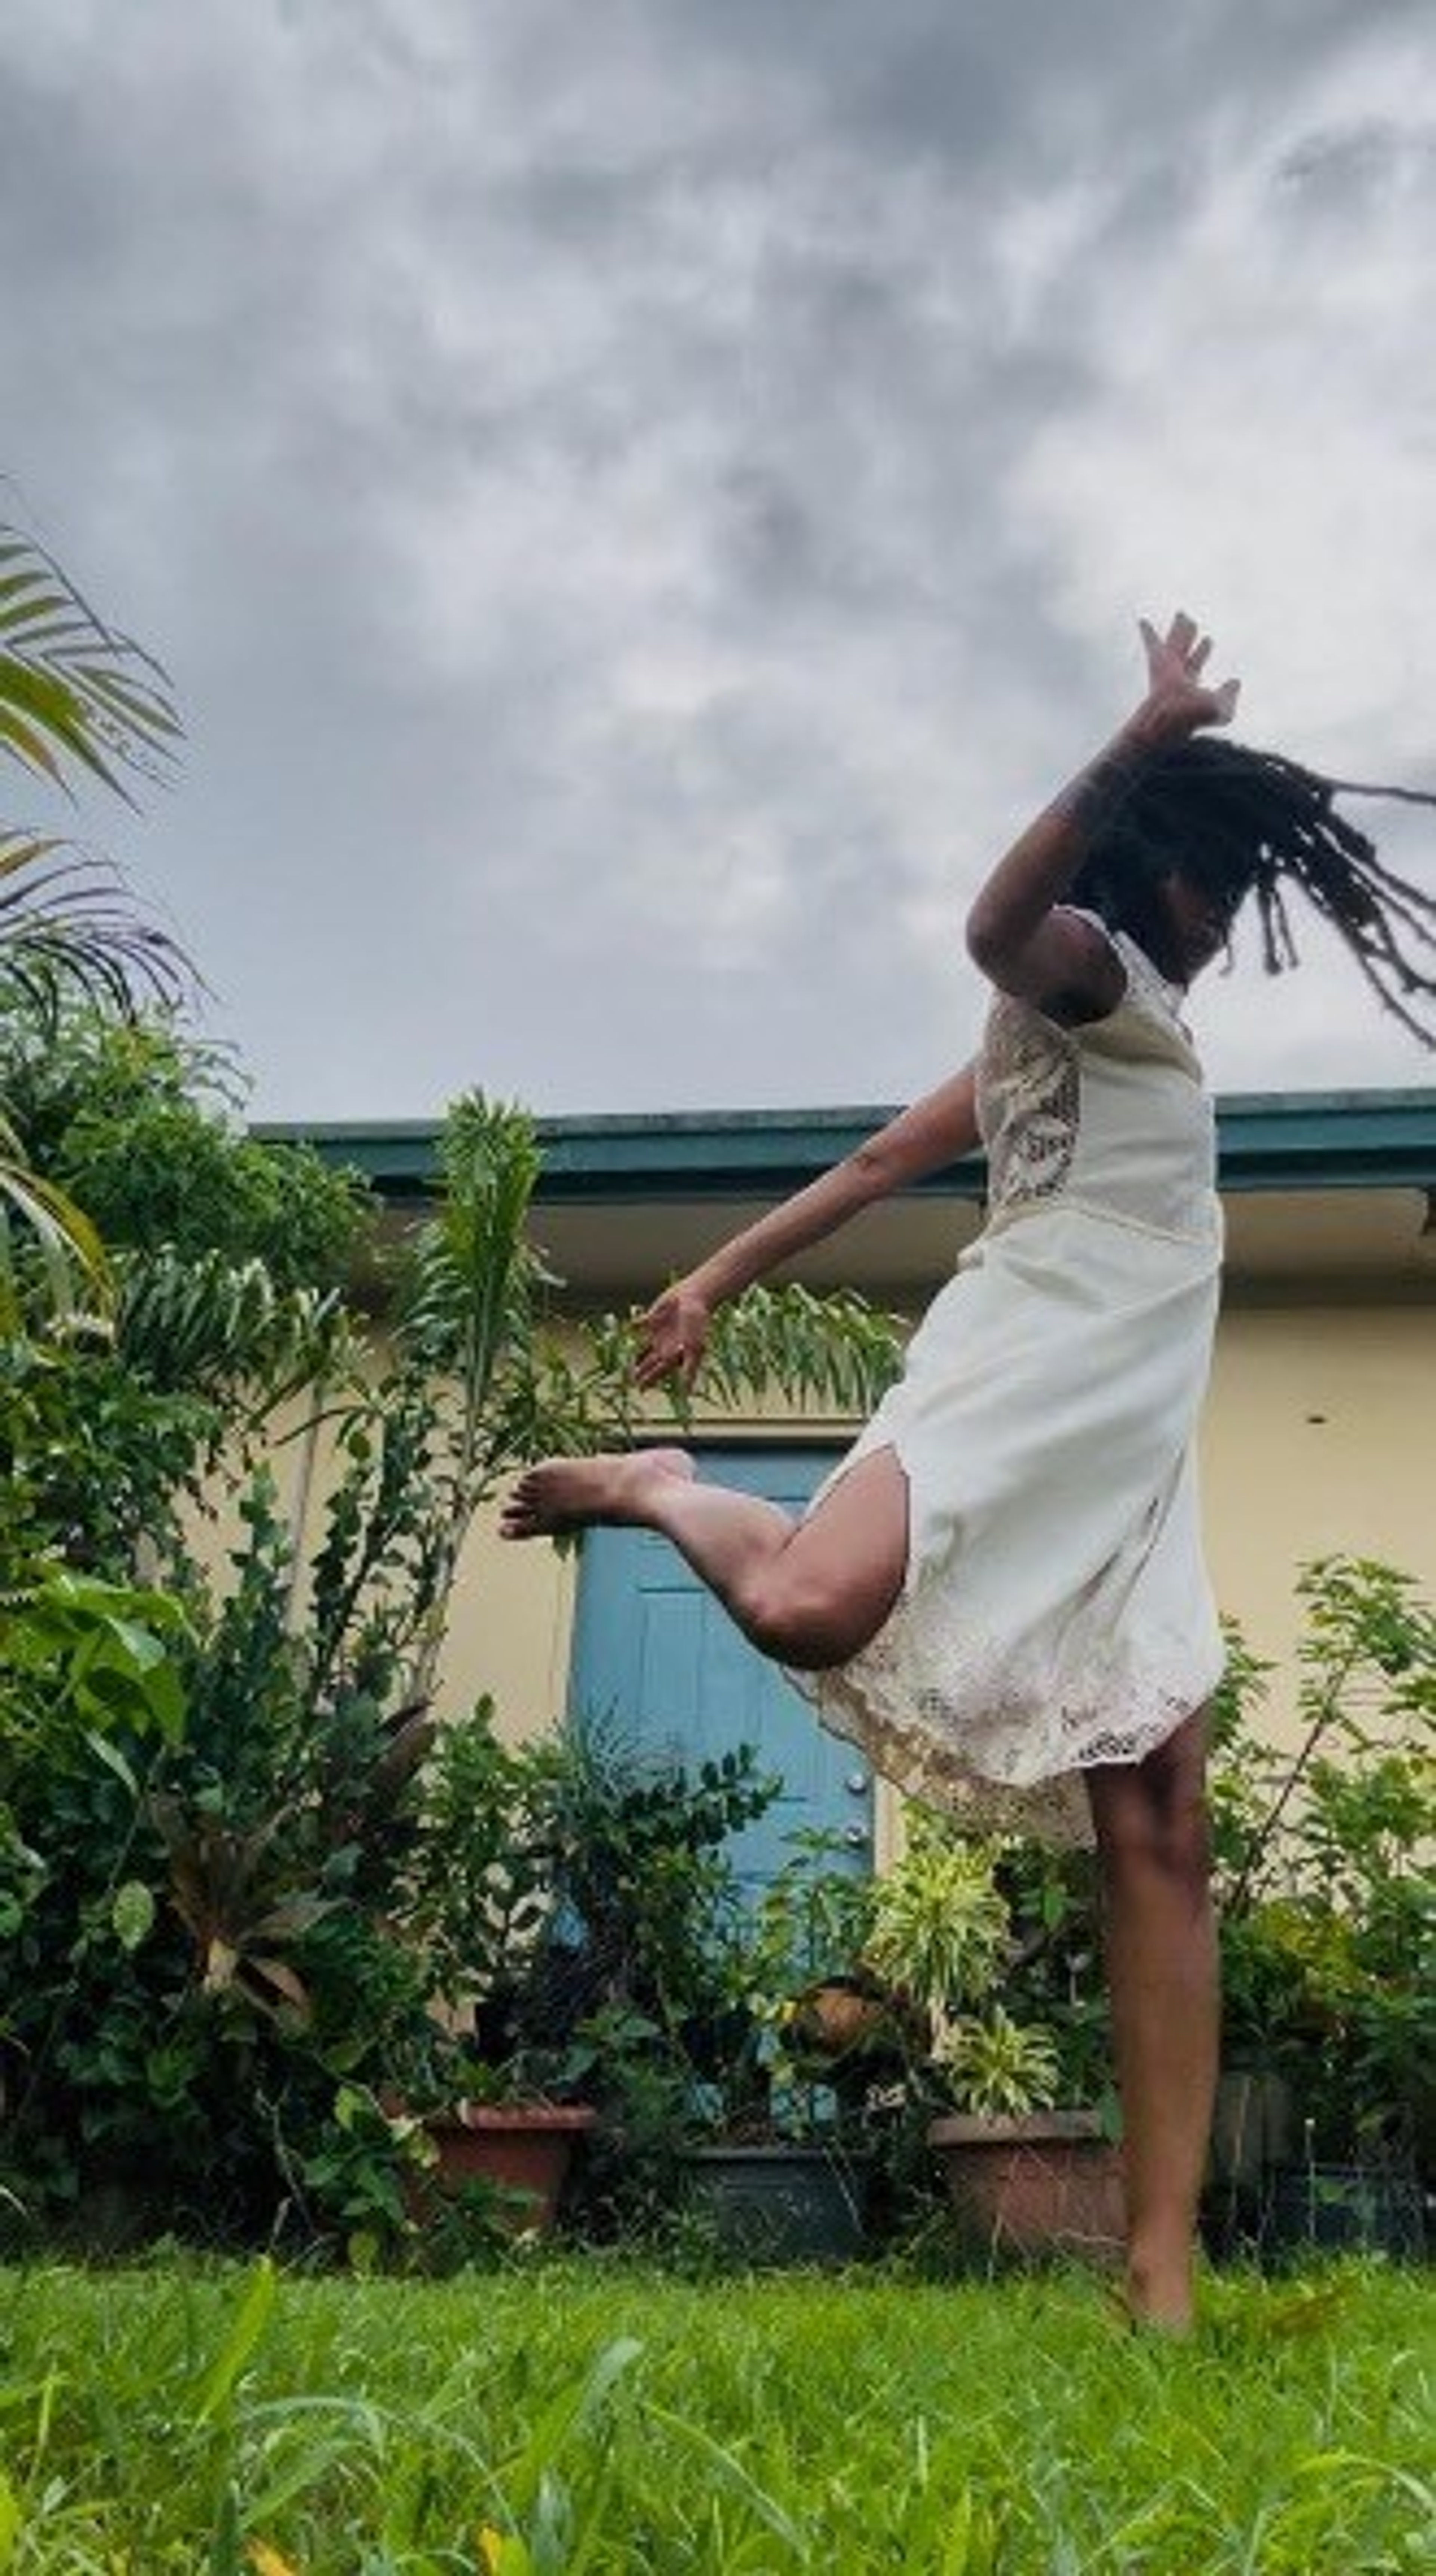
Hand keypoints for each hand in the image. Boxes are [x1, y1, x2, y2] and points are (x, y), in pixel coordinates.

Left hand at [634, 1278, 712, 1389]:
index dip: (650, 1380)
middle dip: (642, 1371)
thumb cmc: (696, 1323)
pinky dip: (635, 1326)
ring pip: (644, 1347)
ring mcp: (658, 1332)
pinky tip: (630, 1327)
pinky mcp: (652, 1318)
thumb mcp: (694, 1348)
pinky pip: (640, 1324)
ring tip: (631, 1362)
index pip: (658, 1371)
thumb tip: (687, 1393)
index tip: (641, 1390)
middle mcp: (664, 1345)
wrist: (695, 1297)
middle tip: (633, 1382)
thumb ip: (689, 1370)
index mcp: (673, 1354)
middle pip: (650, 1362)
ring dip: (637, 1354)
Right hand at [1133, 610, 1239, 742]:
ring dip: (1179, 628)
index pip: (1195, 663)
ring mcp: (1167, 669)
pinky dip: (1148, 633)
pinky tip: (1142, 621)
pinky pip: (1152, 644)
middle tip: (1191, 621)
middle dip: (1188, 634)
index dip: (1201, 651)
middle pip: (1183, 649)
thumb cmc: (1195, 719)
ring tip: (1182, 614)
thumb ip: (1228, 694)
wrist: (1172, 720)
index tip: (1207, 640)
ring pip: (1175, 641)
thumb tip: (1236, 681)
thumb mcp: (1222, 708)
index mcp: (1188, 685)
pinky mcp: (1157, 664)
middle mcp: (1176, 675)